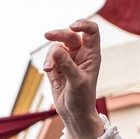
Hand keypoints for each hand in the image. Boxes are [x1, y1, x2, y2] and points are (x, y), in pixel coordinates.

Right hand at [42, 20, 104, 138]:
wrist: (74, 114)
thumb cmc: (82, 98)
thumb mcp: (77, 81)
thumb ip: (67, 65)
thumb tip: (56, 49)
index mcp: (92, 54)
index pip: (91, 31)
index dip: (83, 24)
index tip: (72, 27)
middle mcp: (81, 54)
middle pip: (69, 35)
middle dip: (58, 35)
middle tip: (47, 35)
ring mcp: (69, 59)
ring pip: (56, 47)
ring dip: (50, 58)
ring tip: (49, 71)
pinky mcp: (58, 66)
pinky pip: (49, 60)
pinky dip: (49, 68)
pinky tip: (53, 79)